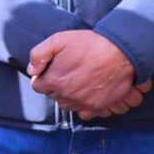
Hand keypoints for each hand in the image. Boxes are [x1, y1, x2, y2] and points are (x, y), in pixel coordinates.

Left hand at [27, 29, 146, 120]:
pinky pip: (83, 113)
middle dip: (55, 86)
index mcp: (55, 80)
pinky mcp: (97, 106)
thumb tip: (32, 71)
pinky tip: (85, 94)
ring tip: (76, 82)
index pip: (38, 86)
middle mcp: (67, 95)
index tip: (50, 72)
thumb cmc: (91, 44)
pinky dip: (82, 105)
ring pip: (66, 105)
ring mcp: (83, 103)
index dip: (42, 77)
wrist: (121, 52)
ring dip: (68, 96)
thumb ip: (39, 55)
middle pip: (52, 96)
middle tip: (66, 73)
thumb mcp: (58, 40)